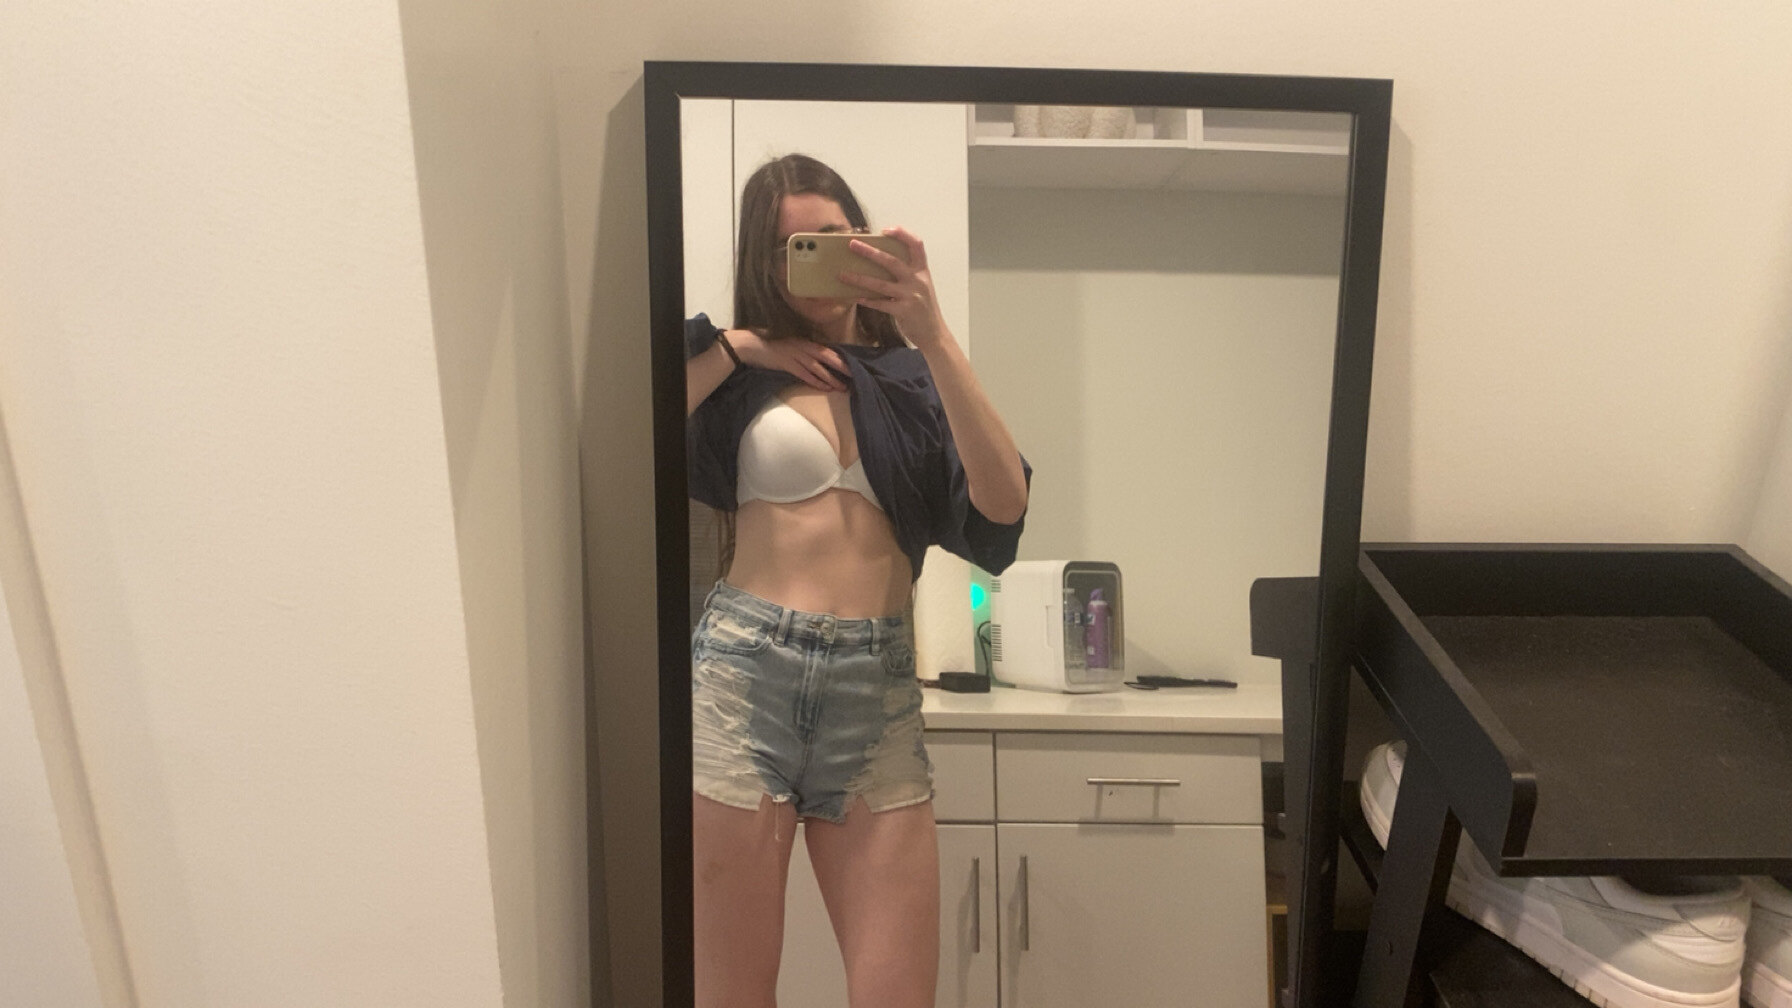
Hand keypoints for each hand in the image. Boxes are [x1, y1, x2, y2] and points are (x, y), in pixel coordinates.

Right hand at [728, 328, 846, 391]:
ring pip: (819, 368)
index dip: (842, 358)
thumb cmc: (771, 347)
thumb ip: (804, 353)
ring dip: (832, 378)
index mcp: (805, 342)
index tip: (854, 365)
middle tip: (857, 375)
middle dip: (843, 367)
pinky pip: (806, 375)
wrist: (752, 346)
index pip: (828, 350)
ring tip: (844, 387)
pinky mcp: (787, 364)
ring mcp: (796, 355)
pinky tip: (826, 388)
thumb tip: (819, 361)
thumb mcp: (791, 347)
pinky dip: (817, 382)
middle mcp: (803, 347)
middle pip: (828, 357)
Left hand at [840, 227, 948, 349]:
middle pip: (892, 261)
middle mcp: (917, 280)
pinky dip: (868, 301)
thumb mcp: (921, 286)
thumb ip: (907, 274)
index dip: (902, 234)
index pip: (917, 245)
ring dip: (860, 278)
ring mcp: (911, 296)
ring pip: (881, 284)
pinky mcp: (904, 311)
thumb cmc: (923, 307)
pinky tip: (856, 298)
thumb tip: (879, 262)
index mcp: (922, 271)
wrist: (934, 333)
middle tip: (853, 245)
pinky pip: (881, 304)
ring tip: (843, 274)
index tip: (885, 230)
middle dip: (870, 252)